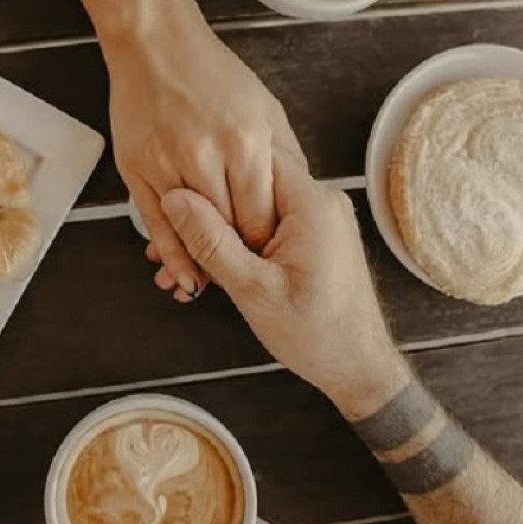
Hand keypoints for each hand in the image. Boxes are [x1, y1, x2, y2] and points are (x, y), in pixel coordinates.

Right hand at [106, 3, 301, 299]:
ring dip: (205, 260)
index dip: (267, 244)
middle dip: (241, 255)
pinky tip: (184, 274)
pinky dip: (172, 254)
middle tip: (249, 276)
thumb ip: (284, 159)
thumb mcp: (267, 111)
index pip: (263, 217)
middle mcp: (208, 156)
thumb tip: (298, 201)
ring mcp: (168, 163)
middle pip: (231, 229)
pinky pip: (157, 226)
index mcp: (247, 143)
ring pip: (194, 232)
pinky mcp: (136, 169)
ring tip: (216, 282)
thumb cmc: (214, 74)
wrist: (154, 42)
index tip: (273, 263)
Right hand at [160, 151, 407, 411]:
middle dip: (204, 214)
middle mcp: (320, 201)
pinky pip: (266, 227)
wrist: (358, 366)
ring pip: (252, 209)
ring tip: (177, 268)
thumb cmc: (316, 335)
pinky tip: (207, 271)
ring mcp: (318, 218)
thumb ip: (212, 242)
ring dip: (216, 236)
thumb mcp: (253, 290)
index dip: (208, 174)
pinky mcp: (314, 236)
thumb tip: (174, 200)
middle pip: (248, 184)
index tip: (173, 196)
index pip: (251, 157)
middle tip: (164, 246)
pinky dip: (237, 246)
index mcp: (312, 203)